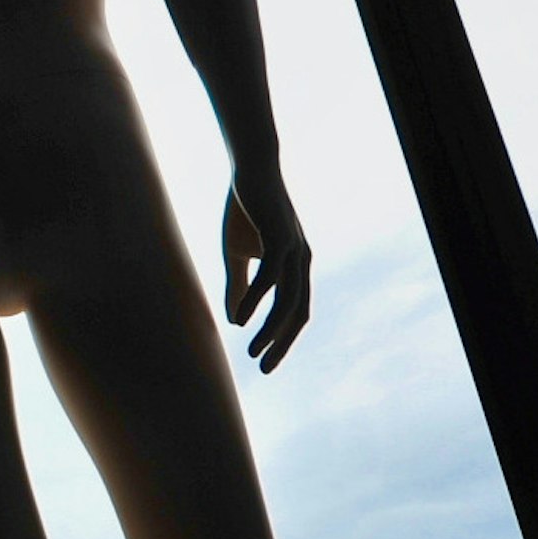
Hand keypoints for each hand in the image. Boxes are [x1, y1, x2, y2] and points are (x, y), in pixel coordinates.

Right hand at [222, 170, 310, 371]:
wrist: (249, 169)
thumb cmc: (245, 210)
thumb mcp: (237, 254)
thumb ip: (238, 286)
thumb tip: (234, 322)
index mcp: (296, 266)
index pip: (295, 311)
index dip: (282, 339)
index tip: (263, 361)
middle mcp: (302, 261)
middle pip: (298, 313)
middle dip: (282, 344)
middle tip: (264, 369)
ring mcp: (294, 250)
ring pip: (288, 300)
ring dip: (270, 329)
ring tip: (252, 350)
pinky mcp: (279, 237)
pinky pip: (270, 277)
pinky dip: (256, 300)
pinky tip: (240, 318)